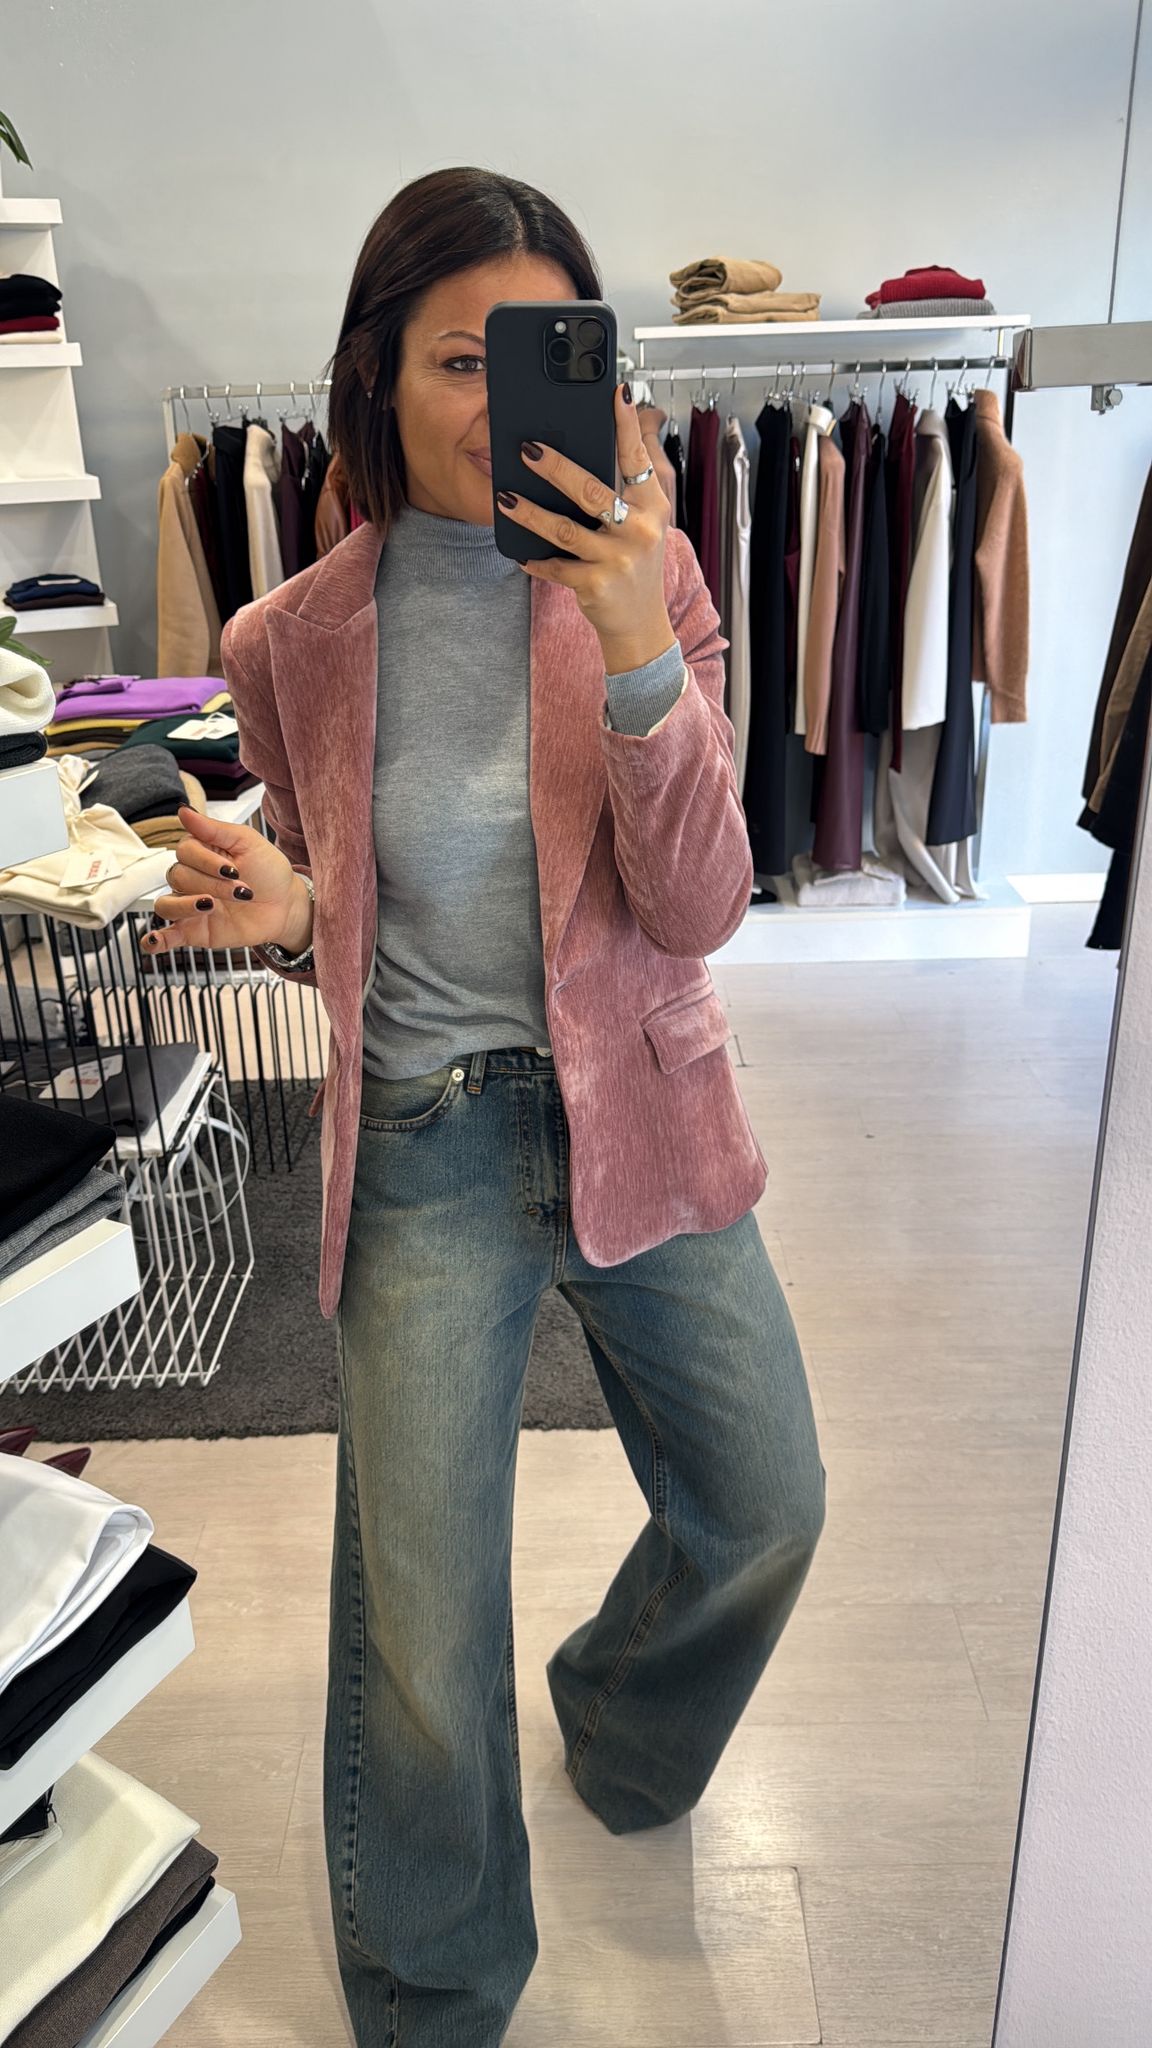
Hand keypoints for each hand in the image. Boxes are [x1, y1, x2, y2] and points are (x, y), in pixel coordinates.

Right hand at [137, 806, 311, 958]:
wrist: (286, 906)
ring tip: (211, 906)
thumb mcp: (247, 842)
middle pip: (178, 877)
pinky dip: (155, 940)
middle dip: (211, 884)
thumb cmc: (268, 871)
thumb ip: (213, 829)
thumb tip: (182, 810)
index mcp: (200, 853)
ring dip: (185, 905)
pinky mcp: (195, 930)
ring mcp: (190, 905)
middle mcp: (191, 879)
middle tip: (242, 891)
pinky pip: (166, 936)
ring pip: (165, 905)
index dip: (205, 861)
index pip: (184, 852)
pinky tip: (153, 941)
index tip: (233, 869)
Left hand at [500, 382, 675, 673]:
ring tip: (505, 497)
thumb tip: (606, 443)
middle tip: (527, 448)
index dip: (626, 425)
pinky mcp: (596, 585)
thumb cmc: (634, 567)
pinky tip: (521, 553)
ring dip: (530, 513)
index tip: (617, 392)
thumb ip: (627, 489)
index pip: (638, 458)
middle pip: (591, 490)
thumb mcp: (643, 525)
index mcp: (652, 507)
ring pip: (564, 529)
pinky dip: (536, 560)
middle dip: (556, 467)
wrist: (640, 625)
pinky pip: (556, 566)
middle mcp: (639, 530)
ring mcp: (617, 559)